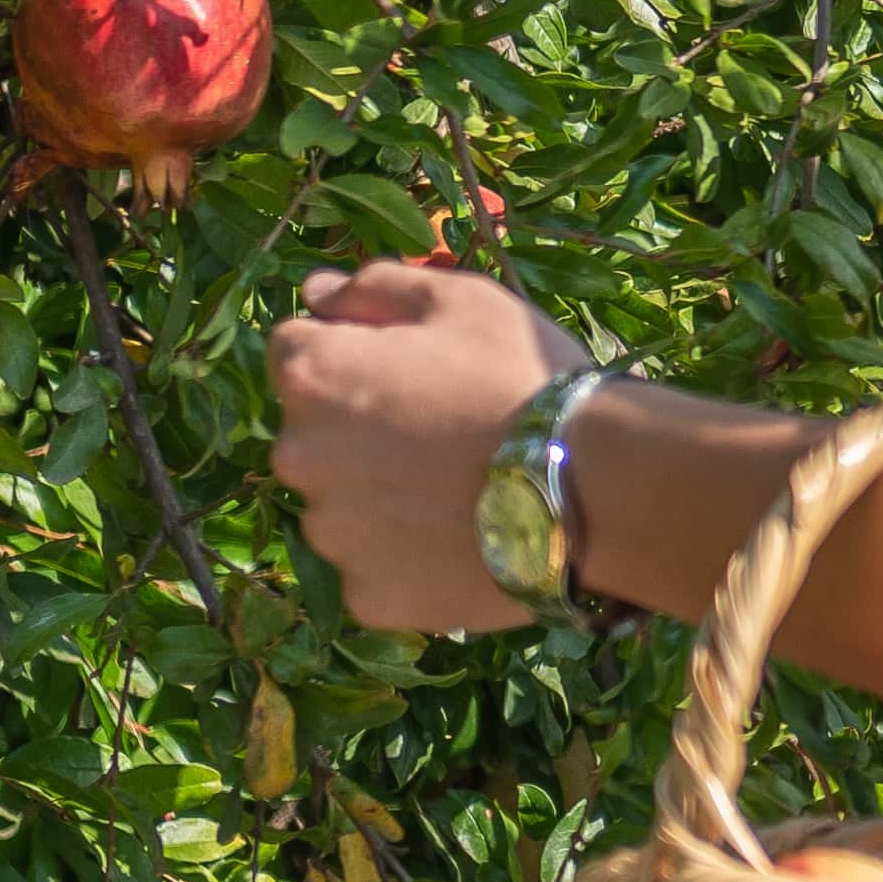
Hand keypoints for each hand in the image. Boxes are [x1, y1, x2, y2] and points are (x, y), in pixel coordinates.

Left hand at [263, 260, 592, 632]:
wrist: (587, 490)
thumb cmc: (520, 379)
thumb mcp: (463, 301)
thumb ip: (377, 286)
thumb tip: (317, 291)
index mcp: (313, 377)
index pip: (295, 347)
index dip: (352, 346)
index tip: (409, 361)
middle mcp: (298, 458)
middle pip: (315, 432)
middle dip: (359, 425)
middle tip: (441, 426)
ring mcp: (330, 534)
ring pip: (344, 504)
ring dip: (380, 493)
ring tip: (459, 490)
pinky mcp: (367, 596)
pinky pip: (376, 567)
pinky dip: (406, 555)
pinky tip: (460, 538)